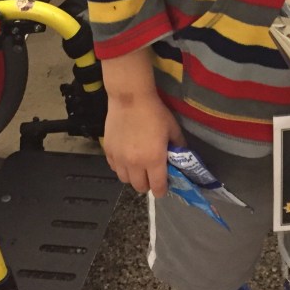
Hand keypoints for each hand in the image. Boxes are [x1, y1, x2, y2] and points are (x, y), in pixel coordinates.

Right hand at [101, 51, 183, 194]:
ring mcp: (119, 159)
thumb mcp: (173, 129)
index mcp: (154, 159)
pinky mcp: (108, 151)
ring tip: (139, 167)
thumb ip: (178, 146)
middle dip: (148, 184)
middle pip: (140, 187)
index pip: (157, 187)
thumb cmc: (155, 113)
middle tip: (152, 175)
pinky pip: (114, 169)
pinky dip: (121, 168)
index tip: (164, 187)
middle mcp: (135, 164)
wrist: (130, 98)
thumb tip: (181, 157)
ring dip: (133, 177)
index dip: (162, 190)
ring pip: (125, 180)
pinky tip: (127, 158)